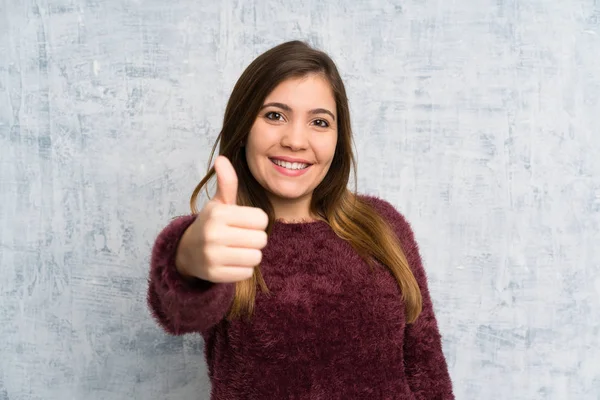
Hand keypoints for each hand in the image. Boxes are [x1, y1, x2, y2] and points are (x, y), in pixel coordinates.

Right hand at [176, 156, 268, 282]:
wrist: (186, 252)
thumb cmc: (212, 224)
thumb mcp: (218, 203)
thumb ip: (227, 183)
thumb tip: (222, 159)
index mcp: (218, 213)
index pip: (261, 219)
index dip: (257, 221)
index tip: (244, 223)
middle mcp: (213, 234)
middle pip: (261, 239)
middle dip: (255, 239)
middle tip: (241, 238)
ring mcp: (212, 256)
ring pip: (255, 257)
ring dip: (251, 255)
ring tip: (237, 250)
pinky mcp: (214, 274)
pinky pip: (246, 273)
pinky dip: (242, 269)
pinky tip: (230, 262)